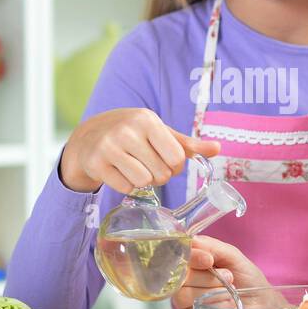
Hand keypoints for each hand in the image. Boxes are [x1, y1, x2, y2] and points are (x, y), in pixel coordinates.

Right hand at [60, 108, 219, 193]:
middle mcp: (127, 130)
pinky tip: (118, 172)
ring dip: (143, 182)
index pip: (177, 158)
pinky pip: (125, 188)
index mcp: (147, 120)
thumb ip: (187, 144)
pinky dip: (125, 185)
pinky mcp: (96, 163)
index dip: (174, 166)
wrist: (89, 136)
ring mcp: (109, 147)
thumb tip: (217, 149)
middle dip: (158, 175)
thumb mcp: (159, 133)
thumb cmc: (133, 134)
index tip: (164, 159)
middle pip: (161, 174)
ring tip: (134, 168)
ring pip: (143, 182)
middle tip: (147, 165)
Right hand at [171, 235, 270, 308]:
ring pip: (183, 294)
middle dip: (206, 276)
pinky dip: (213, 304)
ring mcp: (186, 301)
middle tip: (228, 276)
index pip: (178, 256)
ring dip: (211, 290)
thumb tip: (192, 241)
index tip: (208, 260)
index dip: (191, 258)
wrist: (263, 303)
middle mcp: (185, 280)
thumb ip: (213, 247)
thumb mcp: (233, 256)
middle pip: (180, 276)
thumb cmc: (247, 278)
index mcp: (192, 262)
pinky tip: (226, 304)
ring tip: (230, 290)